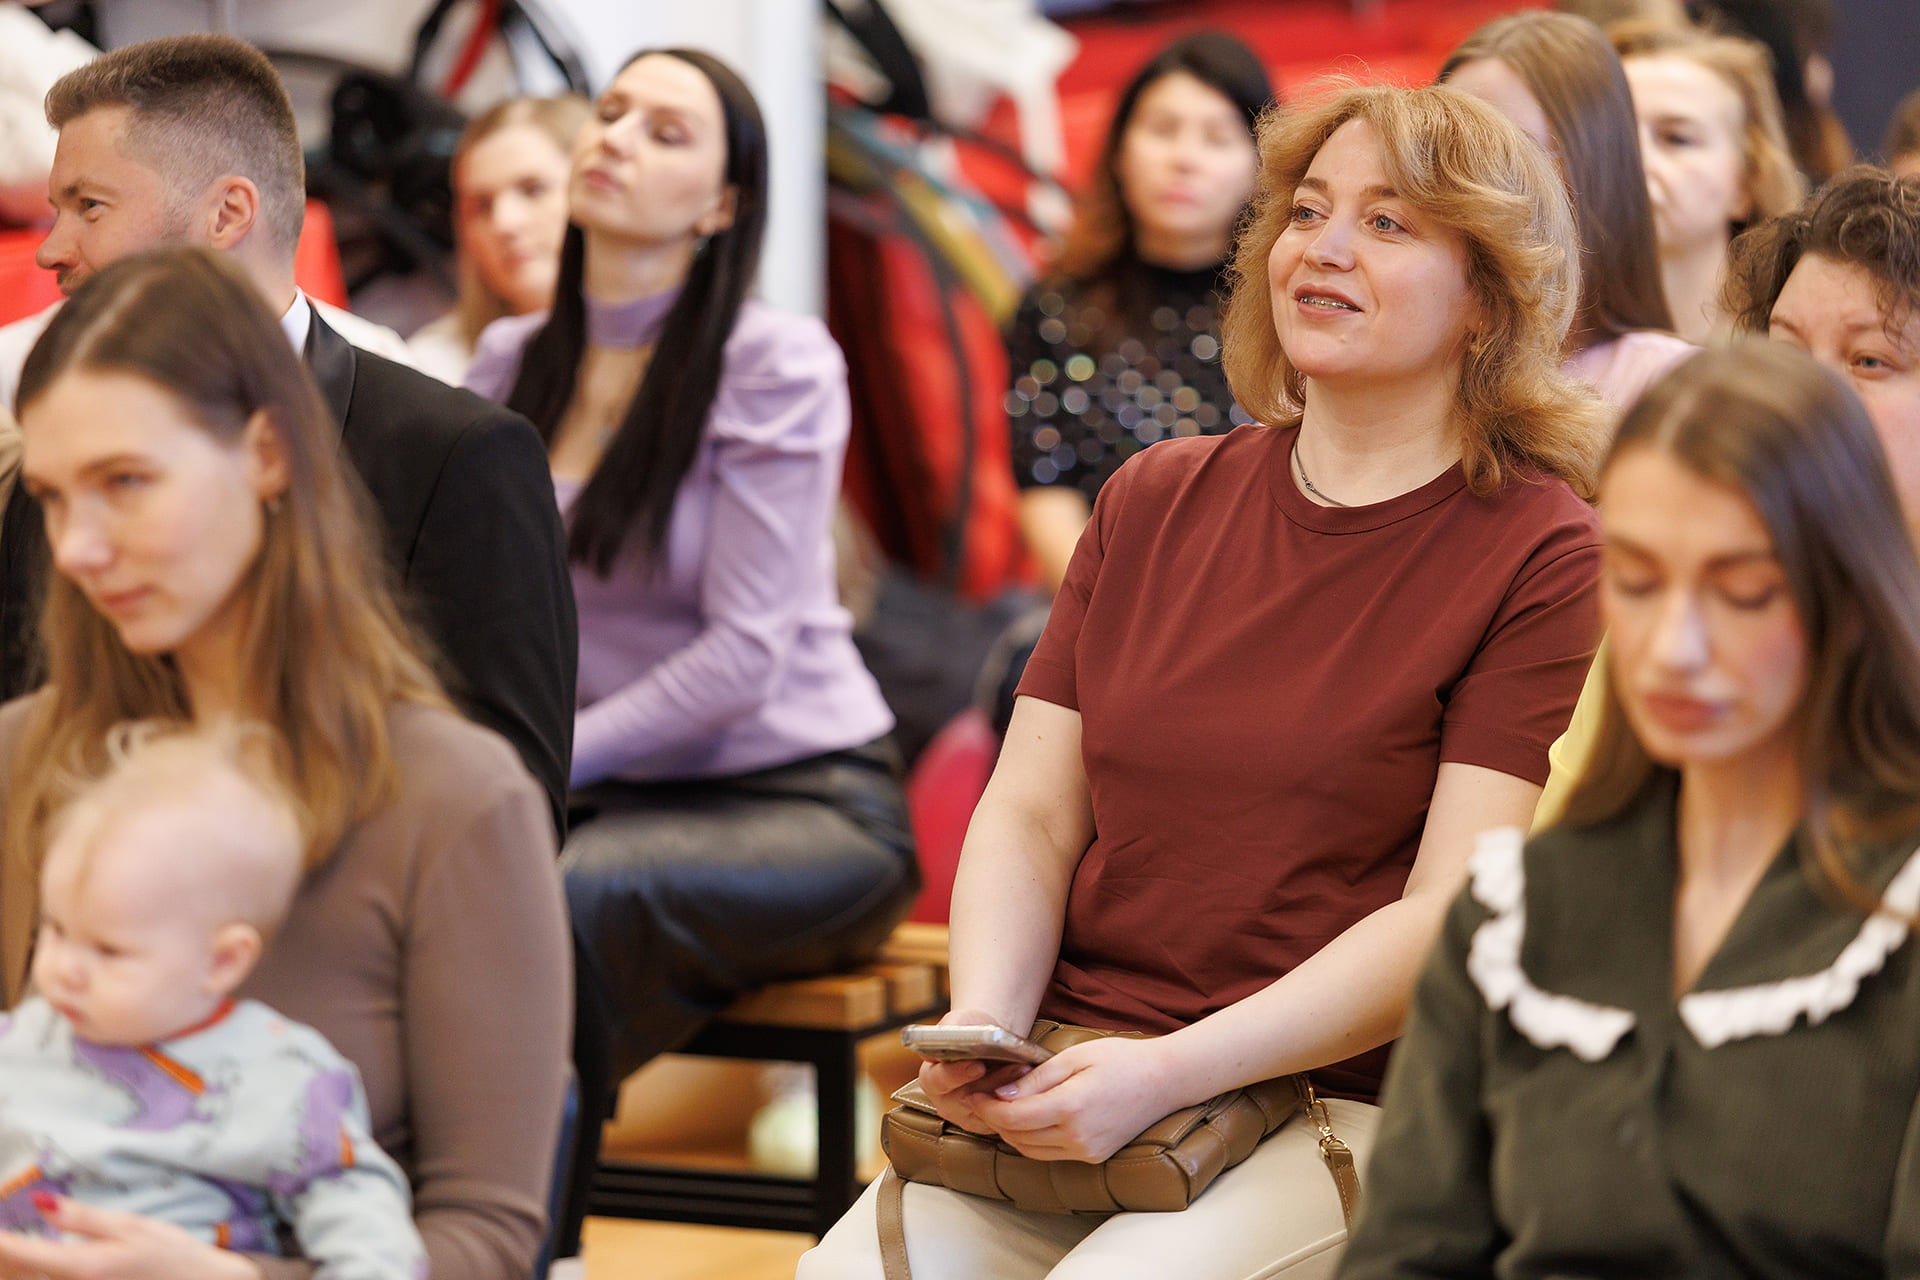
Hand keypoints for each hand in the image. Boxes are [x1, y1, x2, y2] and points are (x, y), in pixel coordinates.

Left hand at [0, 1195, 259, 1279]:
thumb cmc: (172, 1255)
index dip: (1, 1242)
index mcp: (83, 1267)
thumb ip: (80, 1219)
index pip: (19, 1253)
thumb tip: (39, 1202)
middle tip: (10, 1238)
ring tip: (18, 1252)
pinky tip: (41, 1266)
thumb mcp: (130, 1225)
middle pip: (18, 1275)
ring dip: (20, 1268)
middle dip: (8, 1256)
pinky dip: (39, 1275)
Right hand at [912, 1008, 1032, 1136]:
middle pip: (969, 1098)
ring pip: (990, 1109)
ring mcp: (966, 1115)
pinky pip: (1003, 1118)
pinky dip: (1017, 1100)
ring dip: (1011, 1090)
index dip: (957, 1074)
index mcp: (931, 1077)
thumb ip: (951, 1026)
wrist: (985, 1043)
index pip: (939, 1080)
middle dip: (996, 1081)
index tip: (978, 1065)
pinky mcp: (987, 1123)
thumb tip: (952, 1035)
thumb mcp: (958, 1021)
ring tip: (1027, 1070)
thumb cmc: (969, 1032)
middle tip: (1017, 1066)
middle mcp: (945, 1101)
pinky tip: (1029, 1083)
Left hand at [968, 1033, 1182, 1162]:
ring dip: (1012, 1132)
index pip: (1013, 1118)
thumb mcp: (1074, 1057)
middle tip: (983, 1098)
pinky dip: (1034, 1140)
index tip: (974, 1093)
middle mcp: (1078, 1137)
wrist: (1164, 1081)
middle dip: (995, 1120)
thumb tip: (1001, 1095)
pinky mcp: (1094, 1156)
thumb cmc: (1120, 1060)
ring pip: (1031, 1150)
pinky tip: (1031, 1119)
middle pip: (1017, 1137)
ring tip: (1004, 1108)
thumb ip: (1036, 1078)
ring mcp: (1087, 1151)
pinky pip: (1051, 1154)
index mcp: (1071, 1108)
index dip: (987, 1108)